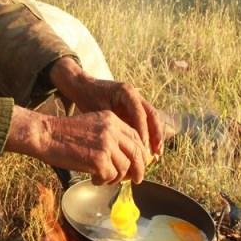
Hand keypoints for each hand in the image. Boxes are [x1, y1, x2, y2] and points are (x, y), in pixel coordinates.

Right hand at [4, 106, 151, 183]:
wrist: (45, 135)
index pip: (136, 137)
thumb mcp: (92, 125)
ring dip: (116, 178)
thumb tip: (126, 157)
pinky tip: (93, 179)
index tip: (140, 164)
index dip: (141, 153)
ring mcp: (106, 144)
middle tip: (136, 180)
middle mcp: (112, 130)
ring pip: (124, 168)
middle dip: (139, 169)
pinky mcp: (99, 160)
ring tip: (104, 179)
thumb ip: (110, 136)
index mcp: (111, 119)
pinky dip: (103, 182)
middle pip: (136, 153)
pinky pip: (110, 177)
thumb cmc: (64, 134)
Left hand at [47, 57, 165, 154]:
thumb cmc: (88, 98)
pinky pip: (145, 122)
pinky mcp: (134, 109)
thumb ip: (111, 124)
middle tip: (157, 152)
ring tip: (157, 153)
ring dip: (155, 136)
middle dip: (156, 134)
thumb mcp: (98, 111)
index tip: (143, 147)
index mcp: (126, 92)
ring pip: (151, 119)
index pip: (139, 113)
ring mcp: (136, 101)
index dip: (143, 131)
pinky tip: (147, 149)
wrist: (83, 87)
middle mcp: (135, 95)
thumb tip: (122, 144)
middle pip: (152, 115)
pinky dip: (148, 135)